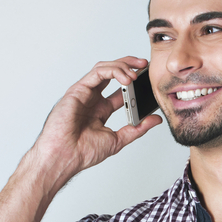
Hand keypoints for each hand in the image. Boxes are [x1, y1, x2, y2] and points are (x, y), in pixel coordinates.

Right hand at [31, 56, 162, 182]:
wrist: (65, 157)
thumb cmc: (83, 152)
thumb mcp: (118, 139)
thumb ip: (137, 128)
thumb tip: (155, 120)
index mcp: (101, 110)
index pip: (121, 90)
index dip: (135, 83)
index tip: (149, 81)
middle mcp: (92, 99)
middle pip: (112, 74)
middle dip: (129, 66)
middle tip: (145, 65)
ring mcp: (84, 93)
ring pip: (104, 69)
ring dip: (122, 67)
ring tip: (136, 74)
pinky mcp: (77, 90)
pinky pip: (97, 73)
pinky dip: (112, 71)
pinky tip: (125, 78)